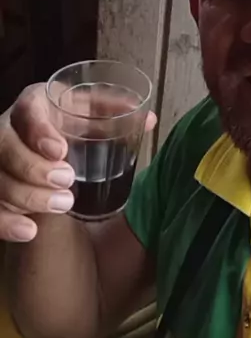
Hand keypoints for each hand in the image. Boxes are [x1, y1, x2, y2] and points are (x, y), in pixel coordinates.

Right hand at [0, 84, 156, 242]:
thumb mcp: (88, 109)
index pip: (27, 111)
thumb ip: (114, 111)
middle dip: (33, 168)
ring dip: (26, 196)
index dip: (39, 131)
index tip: (61, 150)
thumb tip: (149, 120)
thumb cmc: (68, 119)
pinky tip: (29, 232)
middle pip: (5, 147)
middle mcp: (7, 130)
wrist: (42, 134)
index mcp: (33, 105)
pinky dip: (6, 221)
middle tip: (67, 181)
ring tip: (61, 207)